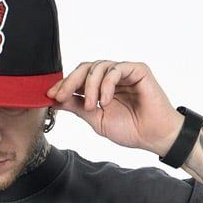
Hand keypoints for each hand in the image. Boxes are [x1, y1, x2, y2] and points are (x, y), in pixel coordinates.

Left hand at [46, 61, 184, 156]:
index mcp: (101, 87)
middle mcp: (111, 77)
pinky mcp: (137, 70)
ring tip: (93, 106)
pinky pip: (116, 69)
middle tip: (61, 96)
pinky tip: (106, 101)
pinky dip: (107, 84)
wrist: (153, 136)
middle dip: (70, 81)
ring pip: (99, 67)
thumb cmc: (130, 129)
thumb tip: (55, 99)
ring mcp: (124, 72)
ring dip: (90, 86)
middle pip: (85, 68)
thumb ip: (77, 107)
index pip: (78, 78)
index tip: (50, 95)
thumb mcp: (96, 119)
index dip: (63, 85)